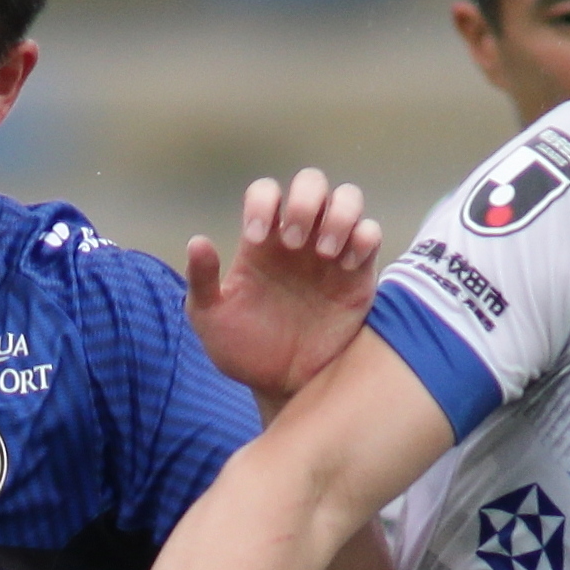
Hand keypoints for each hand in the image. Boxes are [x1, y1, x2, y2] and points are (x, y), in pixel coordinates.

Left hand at [184, 168, 382, 404]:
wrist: (281, 386)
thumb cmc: (244, 351)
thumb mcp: (211, 319)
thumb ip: (202, 282)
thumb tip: (198, 241)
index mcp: (263, 240)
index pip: (266, 192)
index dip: (262, 203)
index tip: (255, 239)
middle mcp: (299, 238)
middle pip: (312, 183)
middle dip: (305, 201)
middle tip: (294, 243)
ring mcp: (332, 253)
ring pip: (348, 199)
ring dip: (339, 215)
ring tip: (325, 253)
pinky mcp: (359, 274)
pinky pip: (371, 235)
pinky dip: (363, 238)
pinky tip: (345, 266)